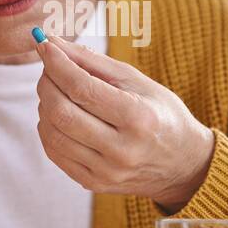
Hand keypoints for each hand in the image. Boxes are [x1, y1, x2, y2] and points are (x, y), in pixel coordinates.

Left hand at [34, 33, 215, 212]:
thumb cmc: (161, 114)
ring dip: (45, 106)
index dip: (57, 64)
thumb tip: (53, 44)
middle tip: (50, 69)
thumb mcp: (137, 81)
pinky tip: (58, 115)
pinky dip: (48, 128)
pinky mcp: (93, 183)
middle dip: (47, 83)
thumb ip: (93, 62)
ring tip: (56, 91)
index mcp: (138, 118)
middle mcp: (122, 149)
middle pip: (62, 112)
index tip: (44, 45)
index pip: (82, 89)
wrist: (183, 164)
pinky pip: (55, 153)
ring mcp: (106, 171)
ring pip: (53, 134)